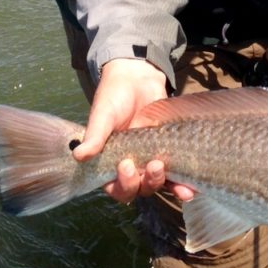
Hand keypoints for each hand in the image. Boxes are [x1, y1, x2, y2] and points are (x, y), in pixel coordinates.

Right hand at [72, 58, 194, 203]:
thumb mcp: (103, 115)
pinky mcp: (169, 153)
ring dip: (164, 184)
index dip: (122, 184)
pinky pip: (175, 176)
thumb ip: (94, 136)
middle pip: (138, 189)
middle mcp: (131, 167)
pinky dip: (181, 185)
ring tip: (165, 168)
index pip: (115, 187)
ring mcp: (150, 161)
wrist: (138, 77)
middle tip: (153, 165)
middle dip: (145, 183)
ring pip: (156, 184)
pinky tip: (189, 188)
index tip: (126, 165)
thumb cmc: (114, 96)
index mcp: (110, 163)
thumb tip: (78, 155)